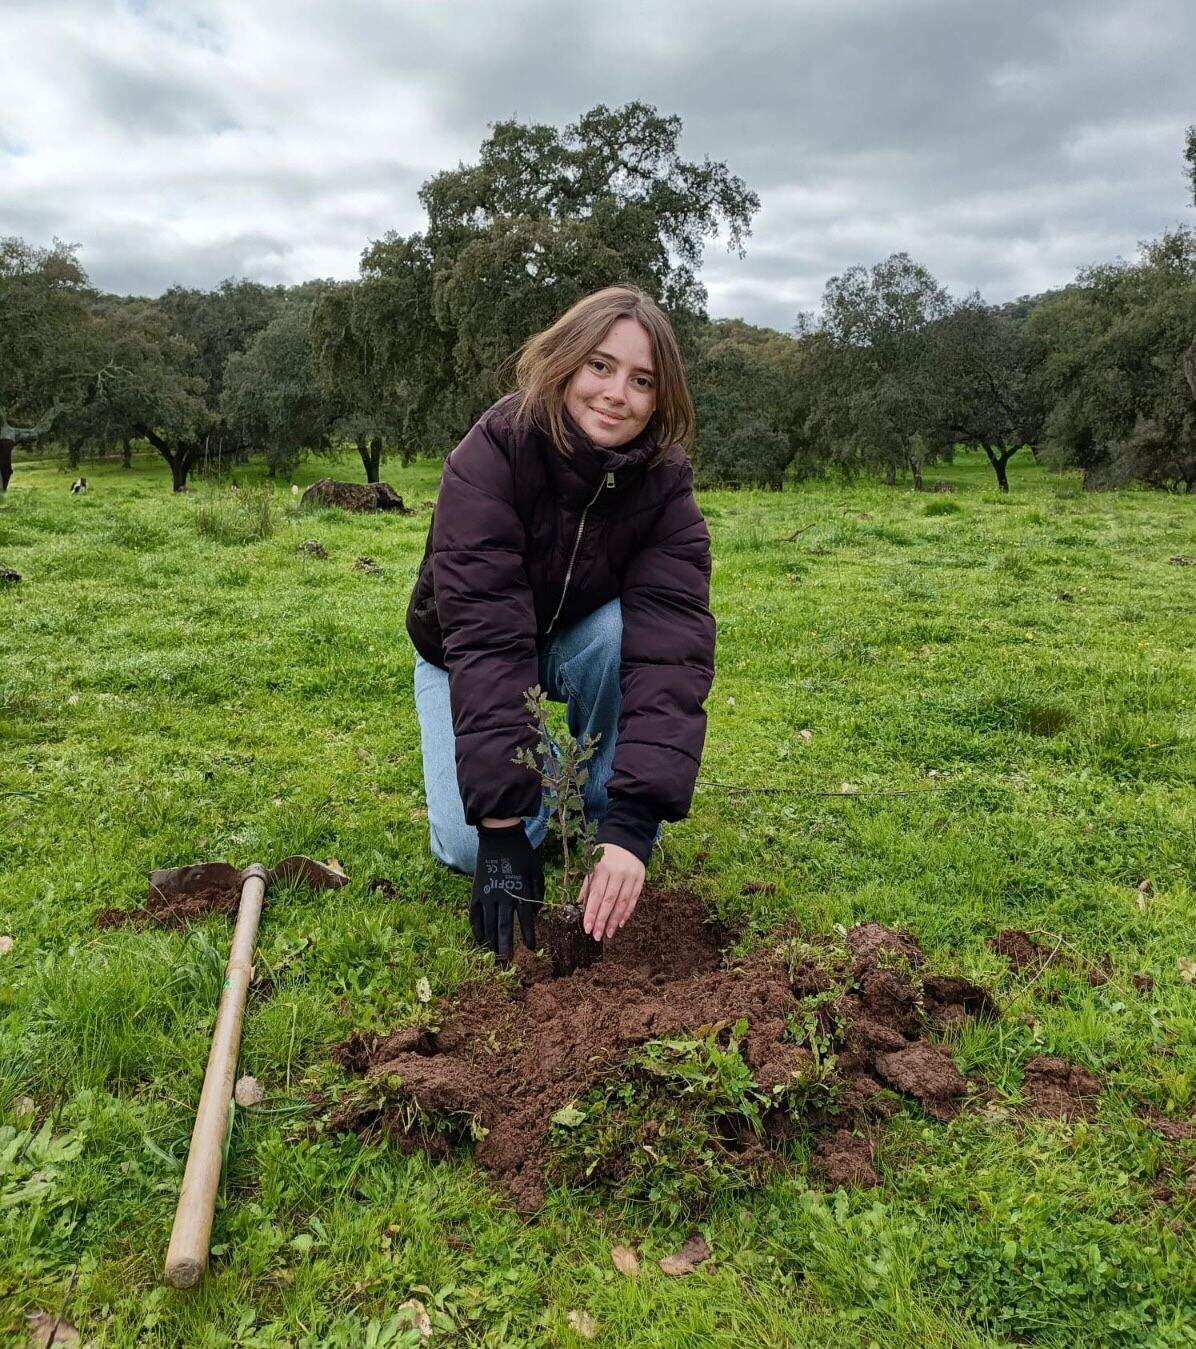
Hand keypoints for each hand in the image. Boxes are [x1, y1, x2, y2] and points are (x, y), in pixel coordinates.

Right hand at [470, 823, 542, 960]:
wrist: (499, 836)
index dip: (527, 935)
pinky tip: (480, 940)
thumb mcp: (536, 870)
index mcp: (520, 891)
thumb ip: (538, 892)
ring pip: (488, 924)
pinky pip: (474, 914)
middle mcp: (503, 896)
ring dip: (490, 942)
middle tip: (506, 964)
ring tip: (493, 956)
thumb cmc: (522, 853)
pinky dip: (476, 928)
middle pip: (503, 927)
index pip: (524, 920)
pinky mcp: (476, 891)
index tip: (530, 949)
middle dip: (505, 947)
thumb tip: (536, 912)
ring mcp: (487, 894)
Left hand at [579, 843, 645, 941]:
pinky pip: (634, 899)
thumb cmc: (605, 853)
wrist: (626, 838)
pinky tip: (620, 923)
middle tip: (597, 935)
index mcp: (603, 869)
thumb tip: (580, 905)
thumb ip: (588, 884)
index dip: (592, 912)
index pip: (596, 895)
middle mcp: (617, 873)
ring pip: (623, 902)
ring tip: (609, 934)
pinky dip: (627, 912)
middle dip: (602, 920)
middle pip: (609, 901)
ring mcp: (630, 876)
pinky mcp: (640, 879)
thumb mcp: (592, 864)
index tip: (587, 927)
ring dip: (615, 920)